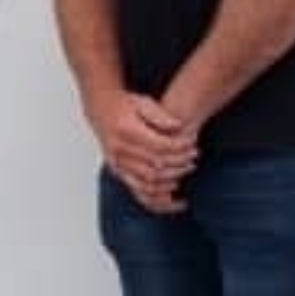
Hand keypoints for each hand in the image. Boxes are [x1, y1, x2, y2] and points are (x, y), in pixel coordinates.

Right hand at [89, 92, 196, 213]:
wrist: (101, 110)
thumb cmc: (125, 104)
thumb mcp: (142, 102)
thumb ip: (160, 115)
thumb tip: (179, 126)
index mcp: (126, 129)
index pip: (159, 145)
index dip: (179, 146)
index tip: (192, 142)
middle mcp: (119, 148)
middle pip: (156, 163)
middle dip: (179, 161)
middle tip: (194, 155)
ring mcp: (116, 162)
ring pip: (148, 179)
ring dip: (171, 177)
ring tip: (187, 168)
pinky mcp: (117, 171)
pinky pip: (138, 189)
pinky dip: (157, 193)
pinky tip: (173, 189)